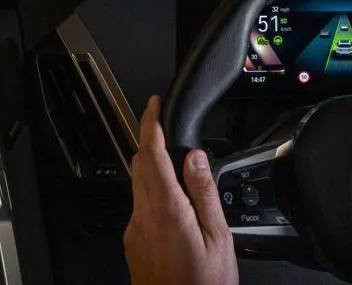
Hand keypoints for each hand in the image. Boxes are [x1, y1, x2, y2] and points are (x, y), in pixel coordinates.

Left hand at [124, 95, 238, 284]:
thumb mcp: (217, 239)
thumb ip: (204, 193)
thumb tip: (195, 157)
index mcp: (165, 210)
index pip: (150, 153)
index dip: (150, 124)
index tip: (154, 105)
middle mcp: (142, 218)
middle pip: (138, 165)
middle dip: (148, 140)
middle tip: (161, 124)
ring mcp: (134, 232)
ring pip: (138, 185)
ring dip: (150, 166)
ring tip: (172, 159)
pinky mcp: (133, 245)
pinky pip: (140, 207)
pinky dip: (152, 191)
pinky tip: (172, 201)